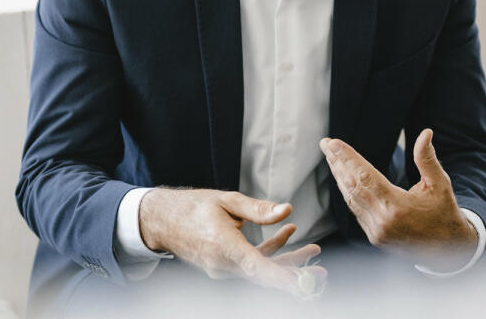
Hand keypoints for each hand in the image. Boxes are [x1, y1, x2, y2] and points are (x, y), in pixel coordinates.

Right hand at [138, 188, 326, 296]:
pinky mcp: (224, 266)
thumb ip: (258, 209)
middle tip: (322, 274)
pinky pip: (252, 264)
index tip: (302, 283)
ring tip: (314, 249)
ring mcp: (223, 268)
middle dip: (295, 274)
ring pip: (261, 270)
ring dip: (288, 261)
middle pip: (265, 274)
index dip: (281, 276)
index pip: (256, 267)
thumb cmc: (193, 207)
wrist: (163, 221)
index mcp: (223, 246)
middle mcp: (223, 264)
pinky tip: (287, 233)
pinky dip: (270, 252)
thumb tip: (287, 210)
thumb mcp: (227, 200)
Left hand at [321, 129, 477, 271]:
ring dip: (339, 177)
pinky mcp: (375, 237)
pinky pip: (356, 211)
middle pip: (352, 186)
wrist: (448, 248)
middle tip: (326, 144)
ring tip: (331, 158)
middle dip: (337, 163)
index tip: (333, 143)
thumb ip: (427, 159)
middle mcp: (382, 221)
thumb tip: (425, 133)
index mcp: (397, 206)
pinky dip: (348, 193)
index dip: (347, 158)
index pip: (365, 176)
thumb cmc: (444, 212)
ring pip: (351, 199)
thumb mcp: (440, 184)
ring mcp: (376, 232)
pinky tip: (344, 179)